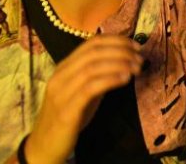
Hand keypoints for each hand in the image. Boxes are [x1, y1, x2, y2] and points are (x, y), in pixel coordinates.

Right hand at [25, 36, 141, 163]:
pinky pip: (89, 88)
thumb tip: (124, 61)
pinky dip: (109, 80)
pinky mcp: (66, 111)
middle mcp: (60, 76)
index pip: (91, 43)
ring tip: (136, 68)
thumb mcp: (84, 91)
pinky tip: (125, 79)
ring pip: (91, 68)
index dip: (116, 40)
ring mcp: (61, 93)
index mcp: (64, 68)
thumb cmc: (68, 116)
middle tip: (140, 58)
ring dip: (119, 64)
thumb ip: (98, 76)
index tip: (135, 45)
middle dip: (121, 51)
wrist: (45, 145)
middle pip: (93, 53)